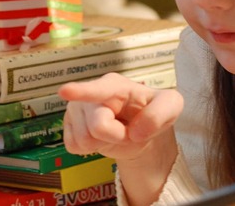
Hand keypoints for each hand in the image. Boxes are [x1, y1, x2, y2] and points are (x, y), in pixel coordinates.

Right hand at [59, 72, 183, 160]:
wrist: (137, 129)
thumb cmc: (150, 111)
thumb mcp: (170, 107)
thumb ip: (160, 114)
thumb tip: (135, 131)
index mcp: (114, 85)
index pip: (97, 90)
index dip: (80, 91)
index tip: (64, 91)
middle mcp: (90, 95)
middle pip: (97, 127)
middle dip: (117, 136)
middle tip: (127, 130)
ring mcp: (75, 109)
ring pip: (83, 140)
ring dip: (103, 143)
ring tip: (113, 132)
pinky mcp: (68, 125)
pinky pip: (73, 146)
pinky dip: (90, 149)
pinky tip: (99, 137)